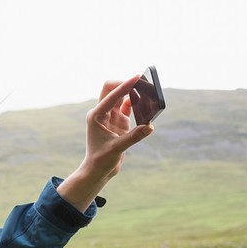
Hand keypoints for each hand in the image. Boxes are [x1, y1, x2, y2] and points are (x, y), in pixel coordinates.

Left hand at [57, 76, 154, 210]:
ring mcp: (110, 115)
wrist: (98, 170)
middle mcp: (101, 112)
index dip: (124, 85)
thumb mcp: (116, 148)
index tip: (137, 77)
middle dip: (124, 83)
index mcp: (96, 115)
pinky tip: (146, 104)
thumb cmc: (101, 160)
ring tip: (146, 91)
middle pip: (111, 88)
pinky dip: (136, 102)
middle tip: (141, 83)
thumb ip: (133, 137)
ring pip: (120, 95)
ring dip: (132, 91)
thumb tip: (150, 126)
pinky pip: (127, 105)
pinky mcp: (118, 120)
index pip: (111, 95)